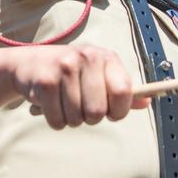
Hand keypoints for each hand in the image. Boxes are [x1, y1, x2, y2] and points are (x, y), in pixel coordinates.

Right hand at [12, 45, 149, 129]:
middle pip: (98, 111)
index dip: (119, 111)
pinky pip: (57, 121)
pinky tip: (51, 104)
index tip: (111, 113)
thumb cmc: (72, 73)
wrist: (30, 63)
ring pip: (77, 119)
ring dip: (71, 119)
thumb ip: (122, 90)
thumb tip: (147, 102)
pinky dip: (56, 120)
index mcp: (105, 57)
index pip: (123, 92)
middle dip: (91, 118)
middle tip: (82, 107)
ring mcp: (64, 68)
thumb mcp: (99, 74)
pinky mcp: (44, 82)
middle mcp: (86, 58)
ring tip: (65, 103)